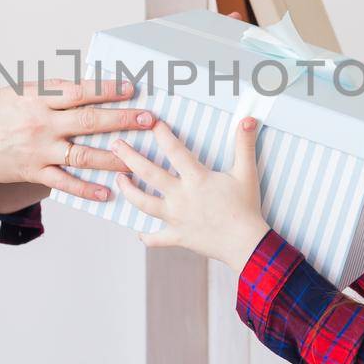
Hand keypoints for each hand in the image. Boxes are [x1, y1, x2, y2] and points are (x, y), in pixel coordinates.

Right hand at [0, 78, 153, 201]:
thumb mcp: (18, 91)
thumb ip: (51, 92)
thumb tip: (84, 88)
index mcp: (39, 98)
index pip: (81, 91)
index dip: (108, 89)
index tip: (132, 88)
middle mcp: (42, 123)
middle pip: (89, 121)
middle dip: (122, 120)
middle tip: (149, 120)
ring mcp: (39, 150)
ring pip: (83, 154)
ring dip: (113, 157)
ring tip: (137, 159)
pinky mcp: (32, 172)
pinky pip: (64, 182)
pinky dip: (87, 189)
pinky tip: (108, 192)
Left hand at [109, 116, 270, 272]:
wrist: (246, 244)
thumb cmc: (246, 208)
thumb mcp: (246, 173)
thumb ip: (244, 144)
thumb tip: (248, 119)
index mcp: (196, 179)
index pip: (174, 151)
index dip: (162, 134)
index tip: (153, 123)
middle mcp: (180, 196)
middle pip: (148, 174)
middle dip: (129, 157)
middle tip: (115, 145)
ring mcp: (176, 218)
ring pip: (143, 203)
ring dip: (128, 191)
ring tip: (118, 179)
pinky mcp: (177, 237)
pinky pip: (156, 238)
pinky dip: (147, 236)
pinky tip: (140, 233)